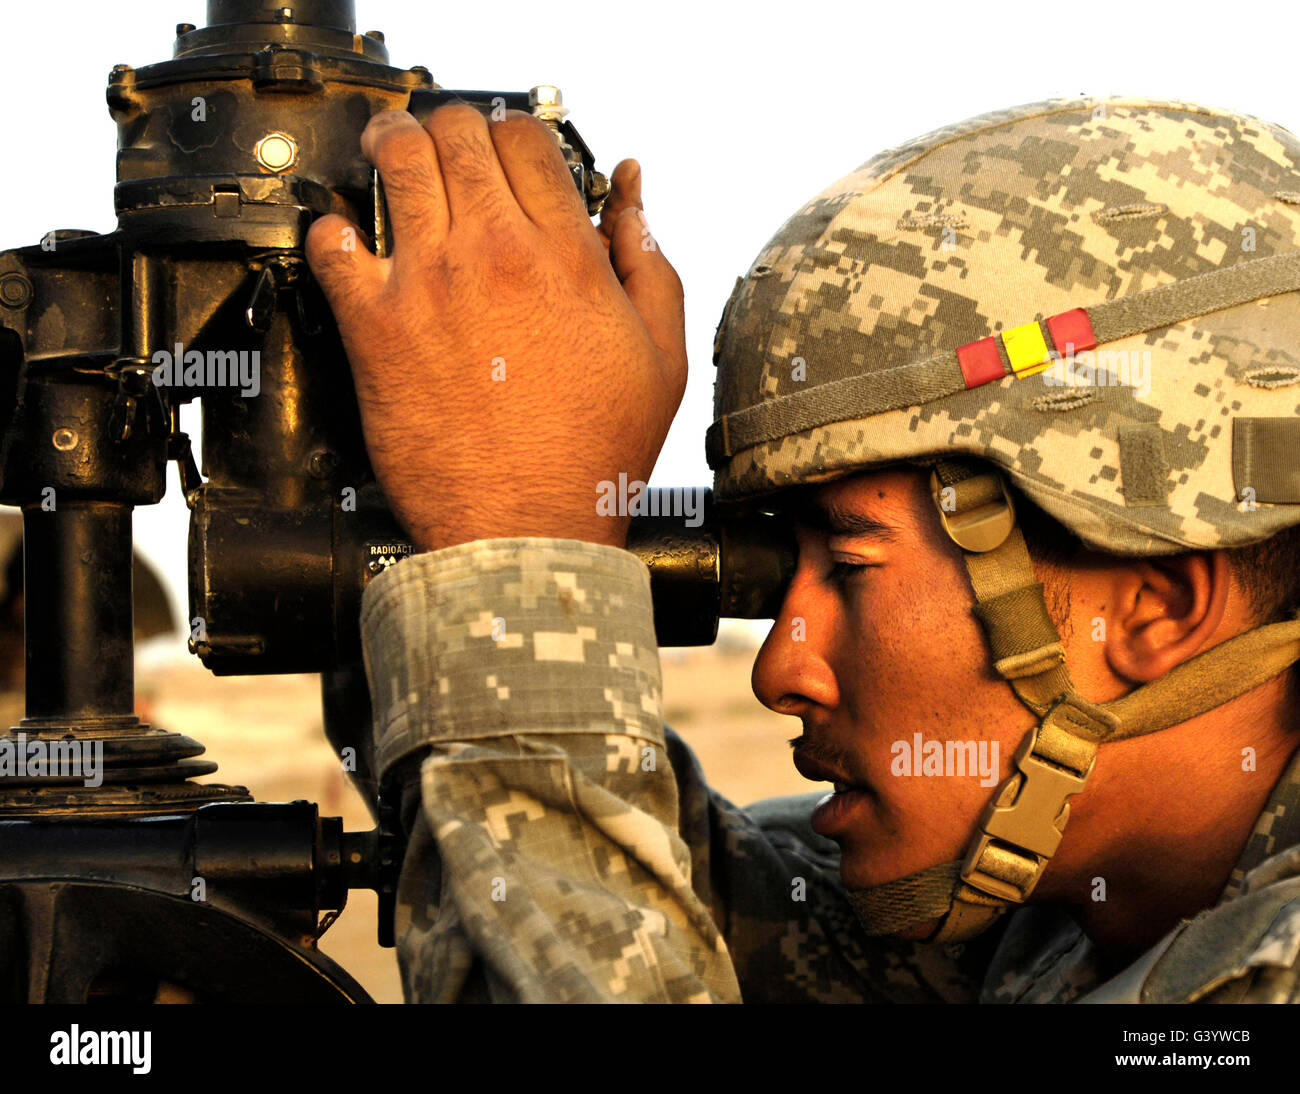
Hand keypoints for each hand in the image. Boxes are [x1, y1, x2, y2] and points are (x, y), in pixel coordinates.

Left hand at [305, 104, 686, 551]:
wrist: (527, 532)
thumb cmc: (593, 457)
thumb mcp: (660, 358)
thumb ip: (649, 265)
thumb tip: (632, 196)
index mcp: (567, 256)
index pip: (528, 140)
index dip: (517, 131)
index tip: (509, 146)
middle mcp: (494, 255)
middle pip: (458, 132)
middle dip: (454, 127)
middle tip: (448, 146)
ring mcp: (429, 285)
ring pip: (395, 159)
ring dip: (391, 142)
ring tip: (391, 152)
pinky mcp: (376, 327)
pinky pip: (333, 243)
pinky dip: (334, 227)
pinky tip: (349, 237)